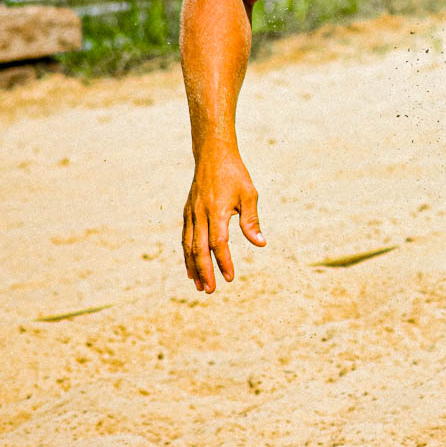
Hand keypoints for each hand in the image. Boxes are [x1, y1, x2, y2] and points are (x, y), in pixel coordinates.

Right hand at [183, 144, 263, 292]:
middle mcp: (200, 214)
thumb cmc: (235, 175)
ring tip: (200, 286)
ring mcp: (191, 214)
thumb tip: (260, 243)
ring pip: (189, 246)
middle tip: (211, 290)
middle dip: (205, 271)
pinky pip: (185, 238)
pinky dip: (187, 255)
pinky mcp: (187, 213)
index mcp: (217, 210)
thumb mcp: (249, 195)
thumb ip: (251, 220)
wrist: (213, 156)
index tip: (230, 277)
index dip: (224, 261)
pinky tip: (191, 268)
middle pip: (199, 249)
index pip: (219, 243)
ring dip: (194, 267)